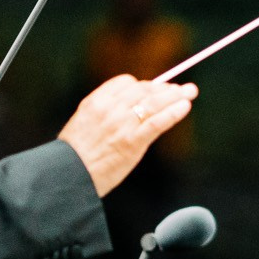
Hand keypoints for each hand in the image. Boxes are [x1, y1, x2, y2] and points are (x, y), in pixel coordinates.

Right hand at [57, 74, 197, 195]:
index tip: (155, 89)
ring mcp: (122, 124)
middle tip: (181, 88)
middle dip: (165, 88)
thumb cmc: (74, 156)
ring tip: (189, 92)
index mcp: (96, 101)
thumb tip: (125, 109)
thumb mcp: (83, 124)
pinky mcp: (133, 142)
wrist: (68, 176)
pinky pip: (158, 122)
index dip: (144, 85)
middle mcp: (110, 108)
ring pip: (154, 102)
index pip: (125, 83)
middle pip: (144, 90)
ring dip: (175, 95)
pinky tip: (184, 107)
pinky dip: (173, 113)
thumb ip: (102, 114)